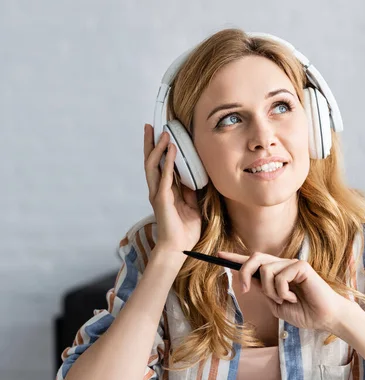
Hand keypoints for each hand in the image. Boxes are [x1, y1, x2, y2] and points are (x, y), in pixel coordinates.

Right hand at [143, 123, 201, 253]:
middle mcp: (157, 190)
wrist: (179, 248)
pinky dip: (167, 162)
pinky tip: (170, 150)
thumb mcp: (192, 206)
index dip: (159, 150)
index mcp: (164, 191)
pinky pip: (164, 176)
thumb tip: (194, 178)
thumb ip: (190, 192)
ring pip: (153, 165)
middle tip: (150, 126)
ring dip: (157, 148)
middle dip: (150, 143)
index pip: (160, 166)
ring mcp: (157, 194)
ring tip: (162, 133)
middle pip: (151, 161)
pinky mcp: (161, 199)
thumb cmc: (185, 231)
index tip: (161, 135)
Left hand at [217, 250, 351, 332]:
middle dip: (245, 272)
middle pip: (255, 258)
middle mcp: (282, 265)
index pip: (253, 262)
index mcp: (275, 274)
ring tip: (285, 300)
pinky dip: (282, 292)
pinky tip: (294, 298)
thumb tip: (250, 280)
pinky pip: (280, 276)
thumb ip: (264, 292)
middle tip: (247, 291)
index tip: (218, 254)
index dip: (235, 258)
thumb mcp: (276, 305)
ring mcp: (292, 264)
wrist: (323, 318)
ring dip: (270, 291)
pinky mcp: (301, 267)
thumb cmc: (304, 313)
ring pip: (266, 271)